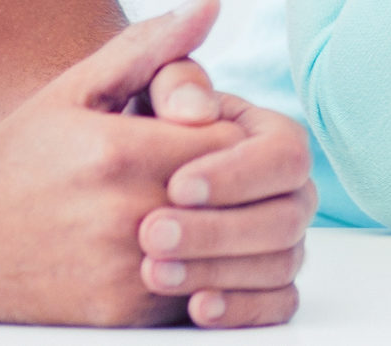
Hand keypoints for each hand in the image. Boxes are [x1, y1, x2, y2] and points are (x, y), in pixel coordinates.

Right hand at [0, 0, 305, 326]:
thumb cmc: (18, 158)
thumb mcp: (77, 89)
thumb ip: (151, 46)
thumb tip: (210, 2)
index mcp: (121, 151)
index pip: (233, 143)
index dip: (233, 138)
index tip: (212, 136)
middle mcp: (127, 214)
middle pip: (236, 200)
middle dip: (238, 187)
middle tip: (218, 179)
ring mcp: (126, 271)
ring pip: (226, 254)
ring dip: (228, 235)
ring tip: (203, 214)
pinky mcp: (120, 316)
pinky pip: (197, 296)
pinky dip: (203, 276)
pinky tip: (181, 253)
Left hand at [138, 86, 316, 328]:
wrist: (102, 189)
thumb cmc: (127, 129)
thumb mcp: (138, 91)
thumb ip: (171, 80)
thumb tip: (198, 105)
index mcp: (269, 136)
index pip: (284, 154)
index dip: (235, 174)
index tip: (176, 186)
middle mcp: (288, 191)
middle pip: (286, 217)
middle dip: (219, 230)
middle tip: (152, 235)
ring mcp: (282, 242)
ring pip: (280, 264)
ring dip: (219, 271)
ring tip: (153, 272)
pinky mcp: (267, 287)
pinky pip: (277, 305)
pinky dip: (241, 309)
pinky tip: (196, 307)